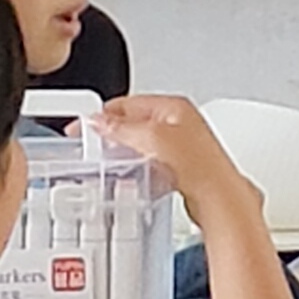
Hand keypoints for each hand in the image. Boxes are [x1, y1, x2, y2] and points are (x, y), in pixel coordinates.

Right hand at [98, 95, 260, 222]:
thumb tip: (100, 121)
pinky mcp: (179, 165)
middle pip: (133, 123)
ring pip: (141, 143)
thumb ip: (122, 128)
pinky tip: (132, 177)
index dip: (101, 115)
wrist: (218, 195)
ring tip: (108, 163)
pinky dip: (137, 167)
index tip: (81, 128)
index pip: (127, 103)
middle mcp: (178, 122)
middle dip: (111, 134)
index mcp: (172, 107)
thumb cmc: (198, 162)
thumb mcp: (152, 138)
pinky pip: (149, 161)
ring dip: (124, 152)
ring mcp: (179, 144)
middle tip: (91, 147)